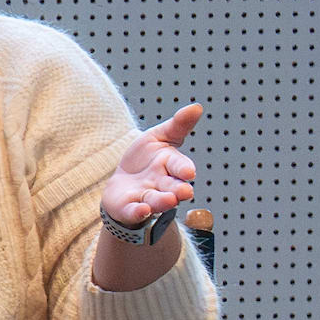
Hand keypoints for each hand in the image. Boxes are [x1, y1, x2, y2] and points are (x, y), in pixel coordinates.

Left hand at [102, 103, 203, 232]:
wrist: (123, 181)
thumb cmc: (145, 158)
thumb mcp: (158, 137)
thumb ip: (177, 125)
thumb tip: (196, 107)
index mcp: (170, 165)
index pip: (180, 166)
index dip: (184, 169)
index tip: (189, 172)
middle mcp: (162, 184)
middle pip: (172, 187)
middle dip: (178, 190)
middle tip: (184, 192)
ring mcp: (146, 197)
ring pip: (156, 200)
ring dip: (162, 201)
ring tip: (167, 201)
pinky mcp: (129, 207)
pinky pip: (135, 211)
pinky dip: (138, 212)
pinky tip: (141, 210)